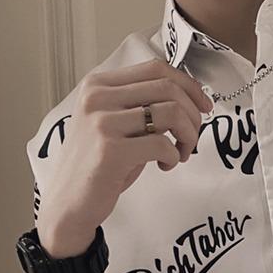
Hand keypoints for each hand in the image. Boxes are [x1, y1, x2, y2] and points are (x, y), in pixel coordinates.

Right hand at [37, 57, 213, 249]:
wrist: (69, 203)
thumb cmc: (98, 166)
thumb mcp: (115, 125)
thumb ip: (140, 107)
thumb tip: (188, 101)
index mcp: (99, 85)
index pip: (156, 69)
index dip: (188, 85)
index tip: (203, 105)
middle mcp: (98, 97)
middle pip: (167, 88)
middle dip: (192, 115)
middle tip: (192, 138)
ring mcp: (102, 122)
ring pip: (171, 112)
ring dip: (188, 135)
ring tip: (180, 153)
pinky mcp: (111, 150)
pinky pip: (162, 144)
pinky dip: (174, 156)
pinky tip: (165, 165)